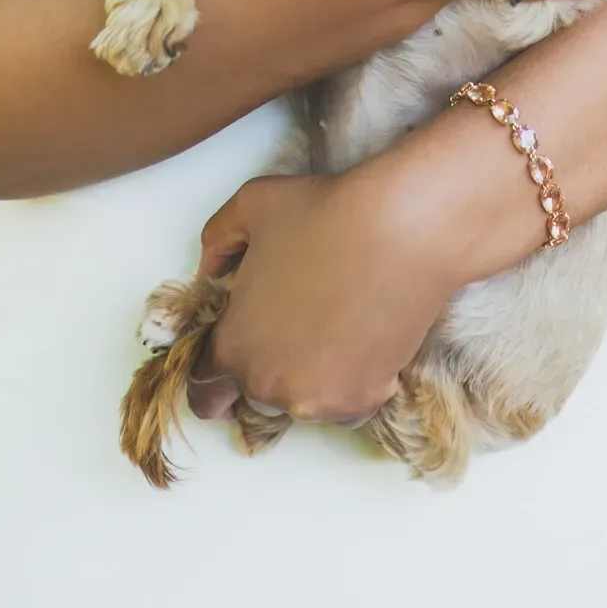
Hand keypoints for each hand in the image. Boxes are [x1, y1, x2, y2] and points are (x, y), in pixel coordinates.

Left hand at [186, 170, 450, 428]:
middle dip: (269, 367)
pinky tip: (361, 335)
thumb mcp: (250, 205)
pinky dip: (352, 379)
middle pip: (256, 394)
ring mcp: (317, 400)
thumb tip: (210, 270)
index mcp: (234, 345)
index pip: (205, 389)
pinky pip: (346, 402)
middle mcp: (268, 386)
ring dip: (311, 376)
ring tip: (334, 324)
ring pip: (303, 400)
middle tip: (297, 325)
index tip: (237, 356)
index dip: (214, 373)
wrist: (402, 229)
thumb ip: (216, 240)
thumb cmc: (323, 213)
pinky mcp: (363, 401)